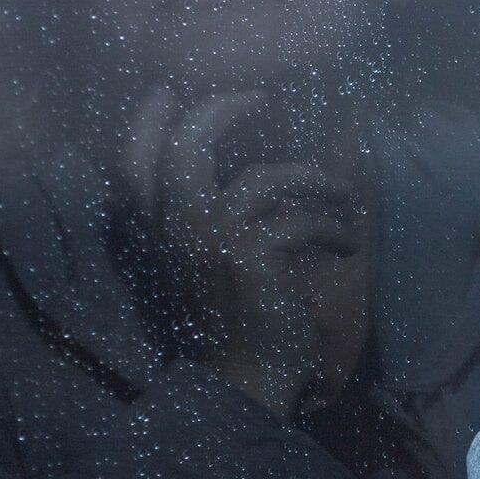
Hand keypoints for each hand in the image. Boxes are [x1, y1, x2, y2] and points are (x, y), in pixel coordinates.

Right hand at [121, 87, 369, 417]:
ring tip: (340, 194)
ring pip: (262, 177)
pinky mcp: (253, 254)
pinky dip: (332, 225)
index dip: (145, 121)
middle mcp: (175, 231)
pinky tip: (348, 239)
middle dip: (221, 110)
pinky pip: (301, 218)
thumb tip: (235, 179)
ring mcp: (212, 239)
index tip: (167, 93)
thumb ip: (201, 225)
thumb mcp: (200, 270)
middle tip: (255, 98)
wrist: (243, 385)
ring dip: (312, 180)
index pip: (131, 164)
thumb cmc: (227, 329)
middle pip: (186, 145)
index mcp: (155, 236)